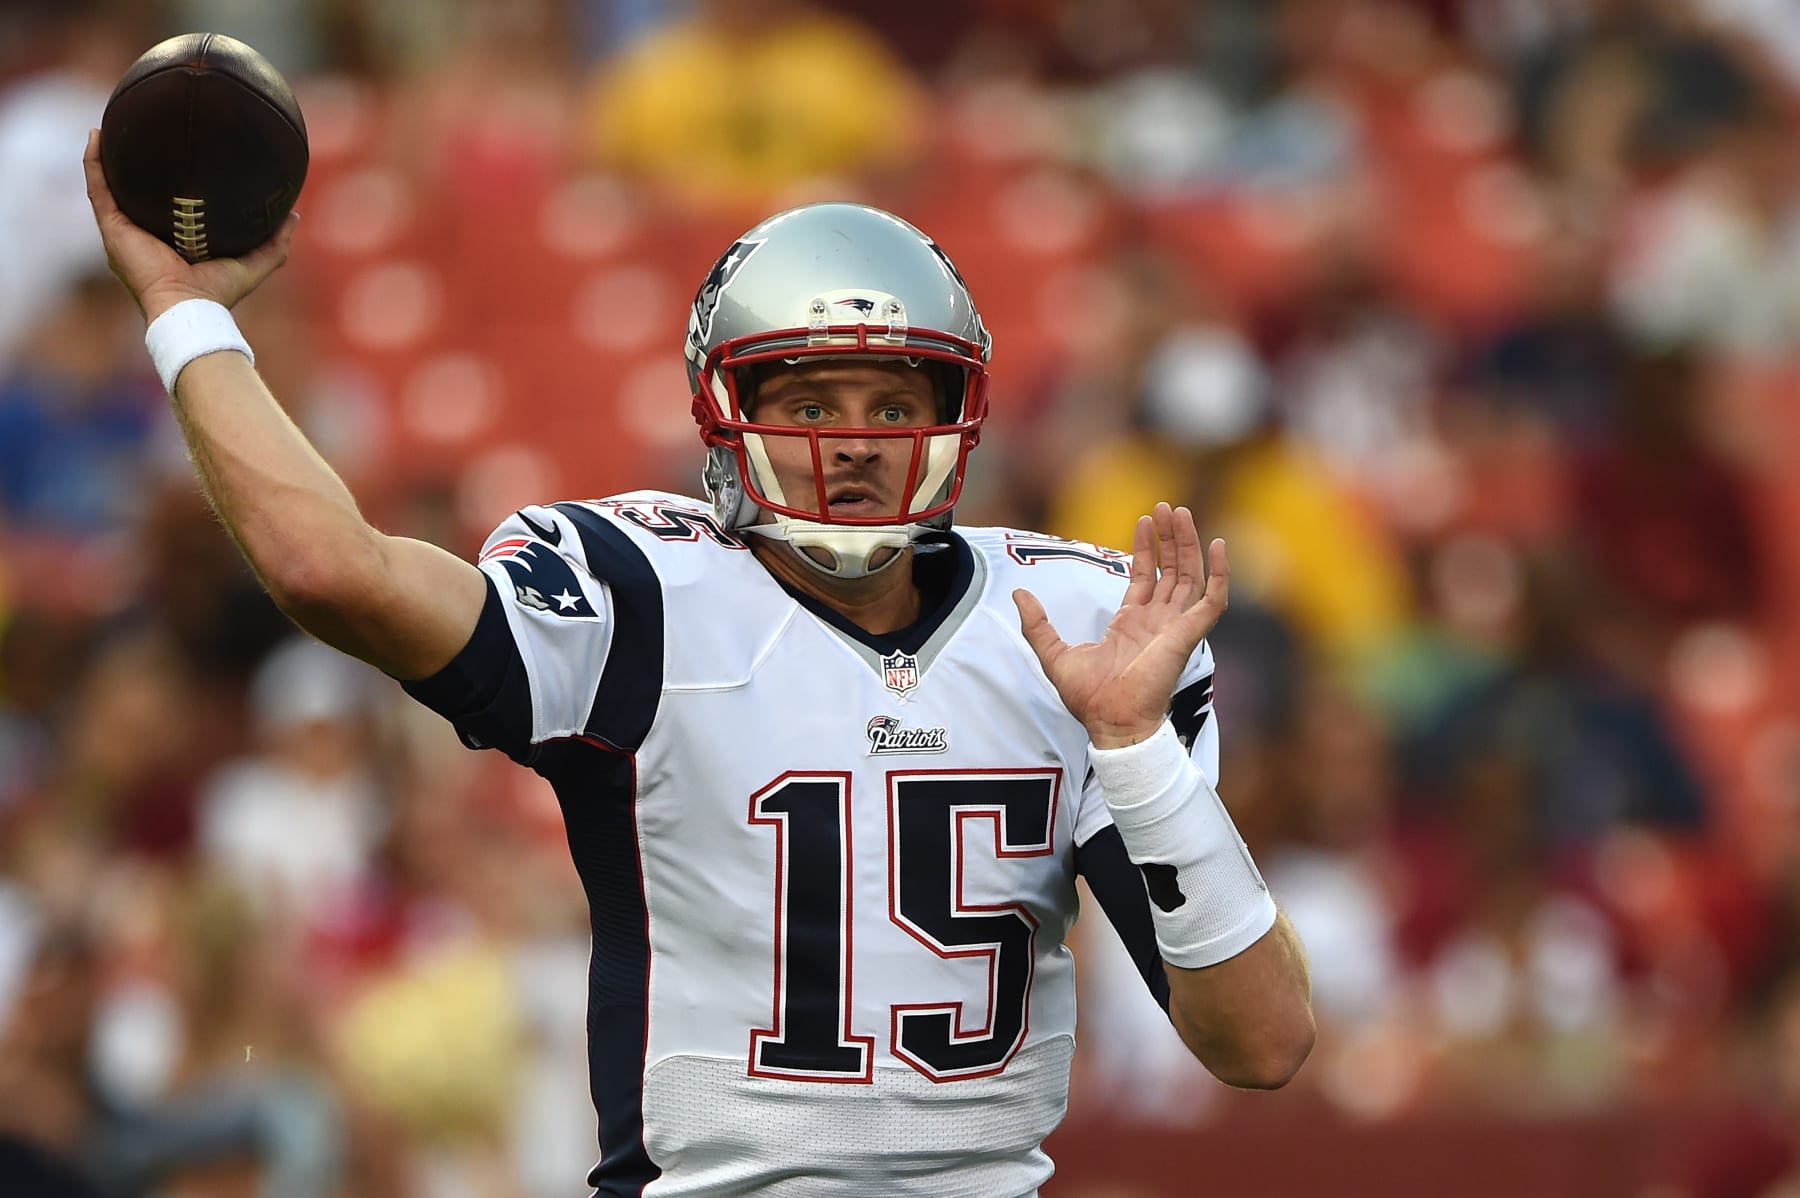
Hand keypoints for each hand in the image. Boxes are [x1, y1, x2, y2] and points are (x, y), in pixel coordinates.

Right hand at [83, 128, 298, 322]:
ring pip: (110, 186)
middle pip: (135, 194)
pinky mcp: (112, 229)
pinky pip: (98, 188)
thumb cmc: (217, 294)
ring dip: (107, 157)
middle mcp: (144, 235)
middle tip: (143, 135)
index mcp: (171, 242)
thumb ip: (274, 243)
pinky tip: (96, 135)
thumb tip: (293, 215)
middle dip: (135, 167)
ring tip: (110, 126)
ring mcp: (125, 231)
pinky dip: (93, 162)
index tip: (179, 154)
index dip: (169, 184)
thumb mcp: (253, 264)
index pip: (166, 208)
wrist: (188, 306)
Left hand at [1014, 503, 1228, 748]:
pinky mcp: (1187, 635)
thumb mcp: (1054, 654)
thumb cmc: (1089, 699)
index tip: (1145, 520)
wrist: (1111, 723)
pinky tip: (1219, 546)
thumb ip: (1038, 624)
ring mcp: (1175, 627)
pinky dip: (1220, 574)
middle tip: (1168, 507)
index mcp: (1132, 624)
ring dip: (1189, 544)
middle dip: (1170, 538)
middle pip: (1171, 570)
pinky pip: (1213, 601)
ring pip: (1190, 576)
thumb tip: (1018, 595)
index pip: (1146, 577)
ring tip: (1182, 513)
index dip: (1146, 548)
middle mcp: (1157, 622)